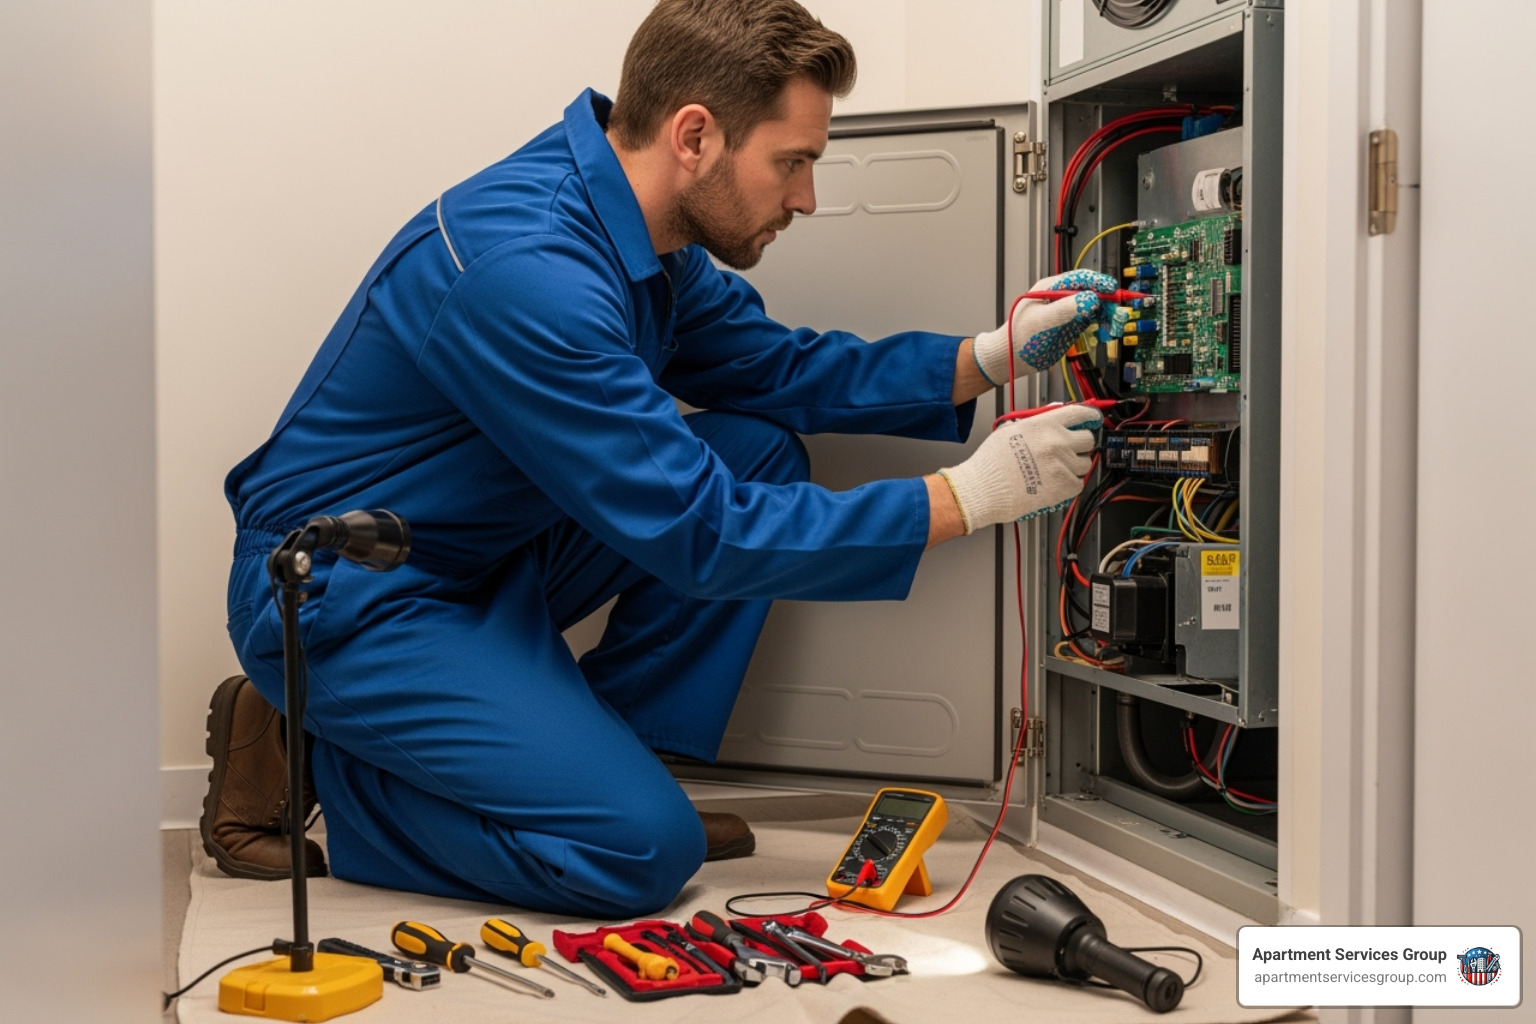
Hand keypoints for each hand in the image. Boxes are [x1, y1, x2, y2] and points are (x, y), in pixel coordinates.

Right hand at [935, 404, 1100, 532]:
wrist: (983, 488)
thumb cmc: (991, 463)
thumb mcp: (1011, 430)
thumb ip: (1037, 421)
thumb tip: (1055, 414)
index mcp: (1044, 425)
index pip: (1080, 413)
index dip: (1090, 416)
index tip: (1092, 419)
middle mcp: (1057, 442)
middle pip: (1088, 439)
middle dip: (1080, 444)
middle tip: (1069, 450)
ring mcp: (1063, 465)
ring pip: (1085, 463)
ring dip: (1075, 466)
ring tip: (1054, 470)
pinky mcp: (1064, 486)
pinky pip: (1078, 483)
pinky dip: (1069, 485)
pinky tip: (1052, 483)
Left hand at [972, 271, 1118, 384]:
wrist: (1011, 358)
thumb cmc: (1019, 337)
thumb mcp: (1043, 321)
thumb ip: (1066, 309)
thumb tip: (1090, 298)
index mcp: (1052, 288)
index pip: (1081, 279)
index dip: (1099, 283)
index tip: (1113, 291)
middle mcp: (1062, 297)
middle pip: (1093, 293)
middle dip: (1108, 303)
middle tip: (1119, 315)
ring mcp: (1068, 311)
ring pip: (1096, 307)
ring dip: (1109, 315)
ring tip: (1115, 328)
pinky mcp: (1072, 325)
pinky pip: (1093, 321)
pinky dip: (1103, 326)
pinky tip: (1107, 334)